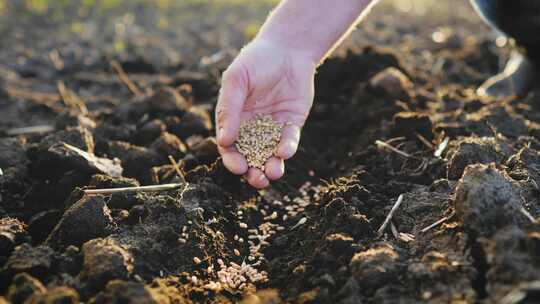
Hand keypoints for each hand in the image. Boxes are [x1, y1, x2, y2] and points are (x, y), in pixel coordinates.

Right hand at [215, 39, 315, 187]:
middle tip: (258, 180)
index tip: (238, 167)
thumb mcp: (237, 81)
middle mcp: (251, 127)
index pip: (229, 146)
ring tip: (273, 173)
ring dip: (271, 167)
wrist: (288, 49)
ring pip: (269, 154)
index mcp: (233, 119)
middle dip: (252, 171)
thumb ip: (229, 108)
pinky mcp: (291, 124)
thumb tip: (224, 141)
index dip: (232, 159)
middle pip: (249, 156)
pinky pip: (288, 141)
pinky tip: (285, 151)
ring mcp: (271, 127)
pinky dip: (287, 148)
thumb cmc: (256, 61)